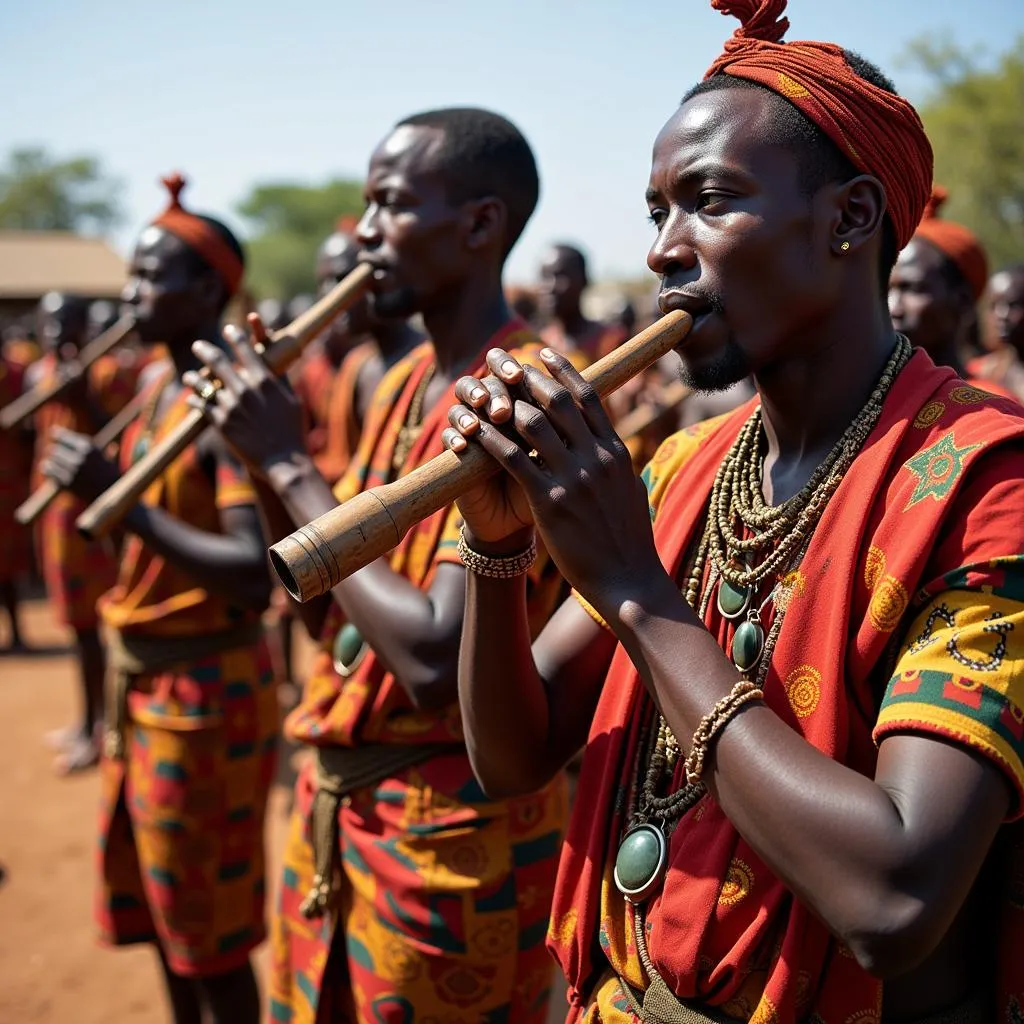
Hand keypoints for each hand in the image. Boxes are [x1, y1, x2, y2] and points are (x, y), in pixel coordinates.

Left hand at [41, 427, 119, 502]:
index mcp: (87, 446)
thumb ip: (78, 442)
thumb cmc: (107, 469)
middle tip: (56, 452)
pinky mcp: (67, 483)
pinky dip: (49, 471)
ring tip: (53, 462)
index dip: (56, 434)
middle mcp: (79, 457)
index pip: (60, 435)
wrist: (113, 491)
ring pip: (49, 461)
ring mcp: (73, 471)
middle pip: (54, 449)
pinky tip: (51, 470)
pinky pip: (49, 473)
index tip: (53, 434)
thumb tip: (53, 430)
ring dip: (51, 461)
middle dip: (55, 451)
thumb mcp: (97, 451)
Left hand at [185, 315, 306, 476]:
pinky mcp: (221, 423)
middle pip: (218, 361)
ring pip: (204, 383)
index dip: (235, 336)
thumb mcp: (291, 400)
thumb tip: (276, 363)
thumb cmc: (292, 431)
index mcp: (265, 380)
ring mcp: (231, 405)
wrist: (284, 461)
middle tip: (198, 346)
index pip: (245, 348)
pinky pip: (202, 406)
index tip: (229, 330)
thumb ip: (280, 379)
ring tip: (189, 375)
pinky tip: (192, 398)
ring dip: (194, 377)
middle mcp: (245, 388)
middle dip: (205, 350)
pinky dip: (196, 400)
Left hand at [443, 347, 666, 609]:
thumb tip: (610, 446)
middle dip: (529, 377)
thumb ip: (615, 465)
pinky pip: (513, 459)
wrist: (630, 582)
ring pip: (533, 424)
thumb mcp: (628, 492)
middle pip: (558, 401)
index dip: (563, 370)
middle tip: (507, 364)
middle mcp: (596, 458)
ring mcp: (574, 478)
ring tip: (485, 392)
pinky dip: (491, 439)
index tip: (543, 352)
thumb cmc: (628, 543)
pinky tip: (474, 429)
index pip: (589, 397)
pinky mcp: (550, 502)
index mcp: (615, 452)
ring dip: (505, 404)